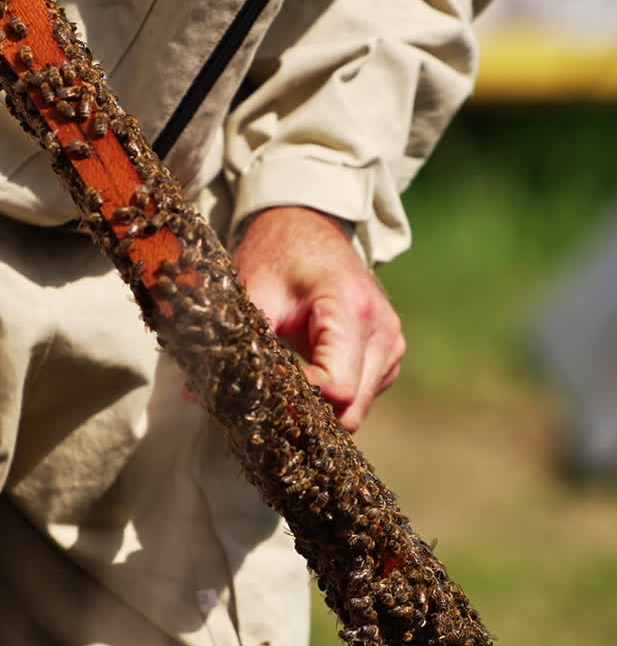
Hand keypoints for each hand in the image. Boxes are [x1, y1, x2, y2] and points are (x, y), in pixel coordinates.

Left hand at [232, 206, 404, 431]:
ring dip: (320, 411)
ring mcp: (391, 347)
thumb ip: (236, 342)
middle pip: (350, 409)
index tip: (261, 398)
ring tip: (283, 389)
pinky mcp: (388, 357)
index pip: (336, 387)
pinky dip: (333, 401)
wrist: (309, 229)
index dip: (298, 403)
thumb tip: (197, 393)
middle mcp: (383, 332)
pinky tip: (305, 379)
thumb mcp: (253, 291)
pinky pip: (361, 398)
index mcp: (353, 310)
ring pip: (356, 410)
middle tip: (264, 407)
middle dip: (307, 416)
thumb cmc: (280, 256)